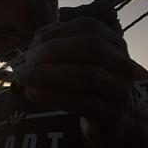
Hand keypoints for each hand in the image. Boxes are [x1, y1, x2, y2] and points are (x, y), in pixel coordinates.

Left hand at [18, 16, 138, 147]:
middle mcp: (122, 64)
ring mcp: (119, 90)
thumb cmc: (93, 86)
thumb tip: (37, 39)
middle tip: (28, 61)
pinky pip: (82, 102)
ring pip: (87, 76)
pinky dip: (53, 96)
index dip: (58, 32)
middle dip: (53, 51)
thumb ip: (62, 46)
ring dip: (49, 75)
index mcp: (114, 44)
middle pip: (91, 47)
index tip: (34, 43)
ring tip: (25, 78)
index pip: (89, 26)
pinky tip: (33, 93)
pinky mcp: (111, 114)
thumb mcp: (83, 62)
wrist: (120, 121)